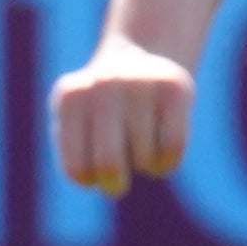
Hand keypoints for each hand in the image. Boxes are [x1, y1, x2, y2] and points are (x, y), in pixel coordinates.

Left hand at [50, 38, 192, 195]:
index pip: (77, 168)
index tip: (93, 169)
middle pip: (109, 164)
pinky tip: (161, 156)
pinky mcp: (175, 87)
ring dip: (143, 167)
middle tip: (116, 184)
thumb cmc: (102, 110)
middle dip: (114, 184)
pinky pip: (173, 147)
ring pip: (144, 158)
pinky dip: (167, 164)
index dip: (88, 180)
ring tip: (139, 147)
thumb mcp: (76, 126)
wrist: (137, 61)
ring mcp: (141, 82)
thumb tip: (102, 173)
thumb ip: (76, 153)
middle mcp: (104, 84)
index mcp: (71, 98)